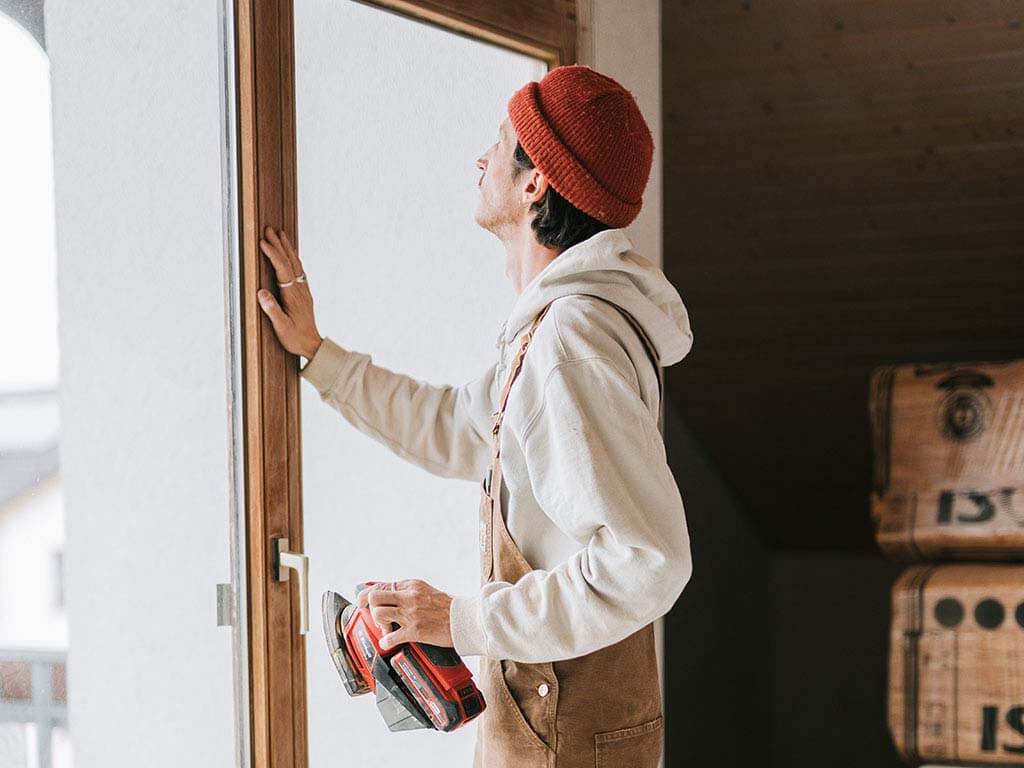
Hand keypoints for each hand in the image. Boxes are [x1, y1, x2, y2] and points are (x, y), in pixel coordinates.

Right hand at [257, 226, 322, 358]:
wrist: (312, 344)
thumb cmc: (295, 338)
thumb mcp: (281, 327)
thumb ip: (272, 310)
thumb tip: (261, 293)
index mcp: (293, 295)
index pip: (282, 269)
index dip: (273, 254)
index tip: (263, 242)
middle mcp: (300, 289)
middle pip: (290, 261)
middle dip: (279, 244)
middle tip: (269, 229)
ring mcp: (303, 290)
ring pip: (296, 263)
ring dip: (288, 248)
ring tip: (281, 234)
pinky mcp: (304, 293)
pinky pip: (298, 270)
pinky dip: (293, 258)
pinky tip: (291, 255)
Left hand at [357, 578, 453, 649]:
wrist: (465, 619)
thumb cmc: (447, 608)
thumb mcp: (426, 591)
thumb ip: (408, 592)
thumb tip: (390, 596)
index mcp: (411, 585)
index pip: (381, 585)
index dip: (368, 595)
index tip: (365, 602)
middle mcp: (409, 597)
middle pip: (374, 596)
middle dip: (369, 608)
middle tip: (373, 616)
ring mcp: (411, 613)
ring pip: (378, 614)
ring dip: (379, 624)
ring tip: (387, 629)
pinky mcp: (415, 630)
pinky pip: (390, 636)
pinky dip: (386, 641)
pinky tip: (389, 642)